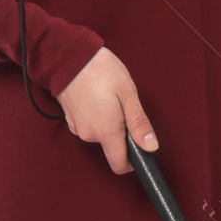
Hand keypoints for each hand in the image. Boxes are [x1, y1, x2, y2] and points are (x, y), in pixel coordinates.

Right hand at [53, 46, 157, 173]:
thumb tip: (151, 147)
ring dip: (108, 123)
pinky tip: (95, 97)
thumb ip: (139, 124)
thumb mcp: (128, 94)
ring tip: (107, 97)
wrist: (69, 56)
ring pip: (100, 135)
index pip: (119, 165)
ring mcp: (77, 128)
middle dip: (121, 133)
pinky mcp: (70, 120)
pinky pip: (88, 126)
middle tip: (122, 105)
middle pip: (111, 147)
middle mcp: (90, 135)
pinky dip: (95, 117)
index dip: (132, 161)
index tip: (140, 147)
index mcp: (107, 132)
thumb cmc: (102, 71)